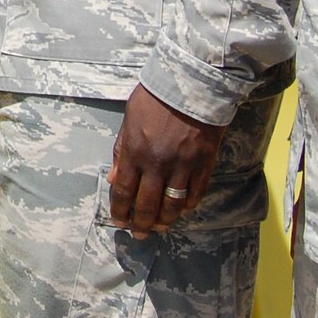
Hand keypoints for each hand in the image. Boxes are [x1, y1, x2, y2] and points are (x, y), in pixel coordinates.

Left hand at [108, 84, 225, 237]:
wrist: (192, 83)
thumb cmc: (155, 98)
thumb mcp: (129, 120)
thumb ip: (121, 151)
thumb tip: (113, 178)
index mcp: (135, 150)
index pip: (123, 190)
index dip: (120, 210)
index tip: (119, 221)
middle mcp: (157, 162)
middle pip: (147, 205)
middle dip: (141, 224)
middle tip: (139, 234)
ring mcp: (182, 165)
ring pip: (172, 205)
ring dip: (164, 221)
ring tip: (159, 228)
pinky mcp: (204, 164)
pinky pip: (195, 194)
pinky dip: (186, 206)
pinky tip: (180, 211)